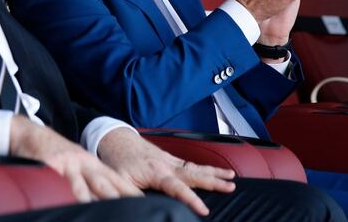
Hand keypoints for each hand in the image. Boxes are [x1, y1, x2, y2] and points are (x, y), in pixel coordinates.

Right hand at [9, 116, 141, 202]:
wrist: (31, 134)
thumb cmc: (56, 155)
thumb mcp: (78, 165)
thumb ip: (92, 183)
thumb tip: (106, 202)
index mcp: (94, 165)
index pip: (118, 182)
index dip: (132, 195)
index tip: (148, 206)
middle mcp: (85, 165)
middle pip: (108, 185)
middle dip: (123, 199)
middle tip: (135, 213)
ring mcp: (70, 165)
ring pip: (89, 185)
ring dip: (101, 199)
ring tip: (111, 213)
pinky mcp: (53, 166)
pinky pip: (63, 183)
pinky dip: (71, 194)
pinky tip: (76, 204)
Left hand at [99, 128, 235, 216]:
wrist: (115, 137)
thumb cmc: (117, 159)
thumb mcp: (119, 178)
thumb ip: (131, 193)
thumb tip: (141, 207)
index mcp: (155, 171)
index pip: (177, 187)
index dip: (190, 199)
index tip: (203, 210)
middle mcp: (166, 164)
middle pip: (193, 174)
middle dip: (213, 181)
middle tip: (230, 187)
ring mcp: (169, 160)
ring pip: (195, 167)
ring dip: (214, 172)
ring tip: (232, 178)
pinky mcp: (170, 158)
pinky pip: (190, 164)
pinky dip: (205, 168)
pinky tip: (216, 172)